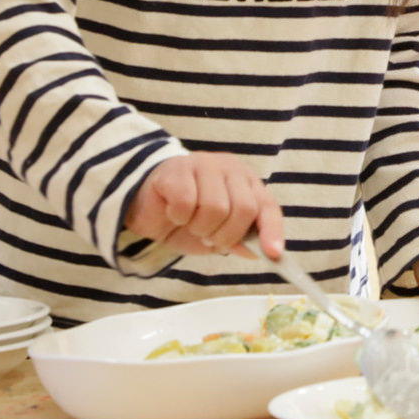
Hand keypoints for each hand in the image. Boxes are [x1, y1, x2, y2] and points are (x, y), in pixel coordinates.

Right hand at [125, 152, 285, 258]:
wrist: (146, 205)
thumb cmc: (187, 218)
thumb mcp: (217, 234)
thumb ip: (240, 239)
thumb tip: (261, 252)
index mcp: (246, 182)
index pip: (267, 206)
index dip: (271, 231)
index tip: (273, 255)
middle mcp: (230, 169)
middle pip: (243, 209)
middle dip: (225, 235)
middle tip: (208, 237)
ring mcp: (204, 164)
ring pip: (215, 207)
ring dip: (200, 227)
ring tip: (189, 223)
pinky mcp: (177, 169)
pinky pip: (186, 202)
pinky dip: (179, 216)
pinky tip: (173, 212)